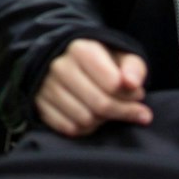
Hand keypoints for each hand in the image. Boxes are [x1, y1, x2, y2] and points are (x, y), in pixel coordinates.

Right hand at [35, 38, 150, 136]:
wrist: (70, 64)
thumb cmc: (103, 62)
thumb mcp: (123, 57)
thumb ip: (134, 68)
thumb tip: (132, 84)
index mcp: (81, 49)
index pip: (113, 84)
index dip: (131, 95)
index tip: (138, 95)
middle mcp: (60, 66)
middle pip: (100, 104)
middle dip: (121, 112)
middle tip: (133, 111)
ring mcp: (46, 86)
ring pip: (84, 119)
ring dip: (101, 121)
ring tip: (107, 111)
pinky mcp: (39, 104)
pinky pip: (68, 129)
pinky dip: (84, 129)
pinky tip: (91, 117)